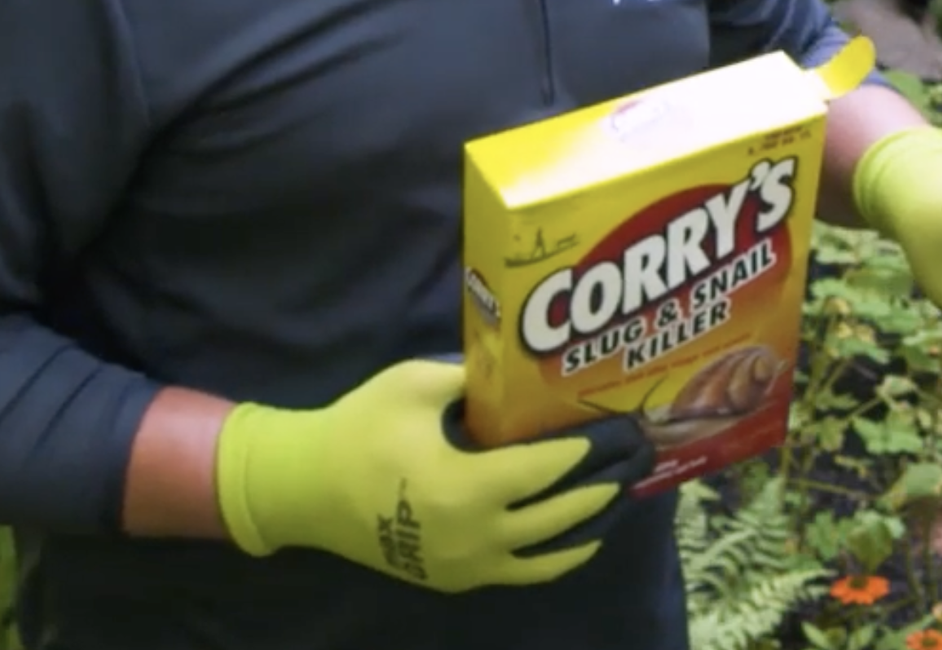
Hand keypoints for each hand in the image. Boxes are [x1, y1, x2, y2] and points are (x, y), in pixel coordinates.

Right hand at [214, 358, 651, 590]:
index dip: (587, 449)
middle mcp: (473, 536)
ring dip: (588, 529)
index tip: (619, 426)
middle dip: (603, 486)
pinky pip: (518, 572)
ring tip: (620, 497)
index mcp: (465, 486)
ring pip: (546, 558)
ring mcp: (464, 566)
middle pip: (560, 516)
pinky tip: (578, 536)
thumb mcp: (416, 384)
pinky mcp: (452, 578)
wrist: (304, 491)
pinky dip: (554, 557)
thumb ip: (473, 374)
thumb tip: (521, 362)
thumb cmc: (359, 430)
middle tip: (637, 459)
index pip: (547, 470)